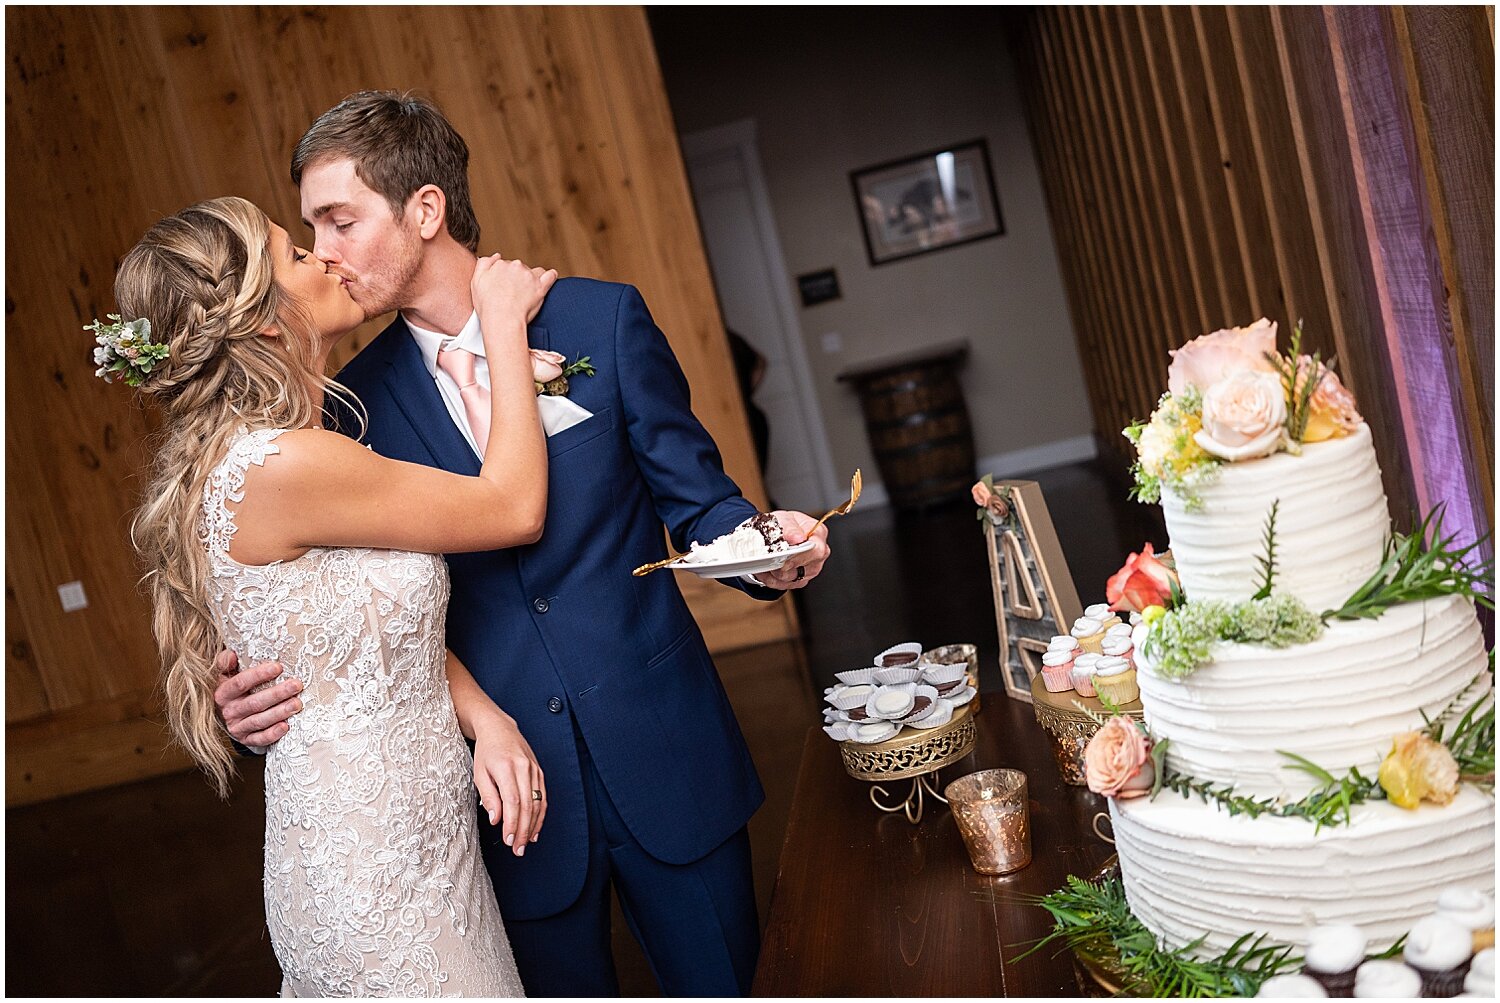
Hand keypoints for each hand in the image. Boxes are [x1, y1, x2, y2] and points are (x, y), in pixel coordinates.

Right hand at [212, 649, 302, 748]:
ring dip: (279, 712)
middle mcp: (228, 711)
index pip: (240, 682)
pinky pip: (259, 738)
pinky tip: (286, 726)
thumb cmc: (232, 689)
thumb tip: (231, 654)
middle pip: (254, 702)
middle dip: (277, 693)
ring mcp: (237, 727)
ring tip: (296, 704)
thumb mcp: (225, 674)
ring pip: (259, 720)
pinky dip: (272, 734)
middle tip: (296, 685)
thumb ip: (226, 662)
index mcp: (223, 693)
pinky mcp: (245, 739)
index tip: (278, 667)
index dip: (259, 675)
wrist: (225, 715)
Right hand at [471, 254, 556, 333]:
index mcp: (500, 264)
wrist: (502, 319)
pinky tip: (546, 282)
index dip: (504, 277)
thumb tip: (496, 256)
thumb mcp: (476, 281)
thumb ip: (484, 264)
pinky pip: (550, 276)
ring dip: (531, 280)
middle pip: (519, 269)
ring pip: (533, 272)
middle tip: (513, 294)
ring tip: (526, 294)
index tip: (504, 288)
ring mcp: (529, 275)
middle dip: (517, 279)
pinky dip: (550, 277)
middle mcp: (515, 266)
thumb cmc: (488, 305)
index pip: (505, 266)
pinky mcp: (541, 286)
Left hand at [472, 711, 546, 855]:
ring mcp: (534, 770)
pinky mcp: (539, 772)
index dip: (512, 824)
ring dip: (533, 826)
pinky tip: (534, 828)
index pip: (513, 802)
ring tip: (525, 843)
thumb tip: (496, 820)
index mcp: (506, 768)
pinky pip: (543, 796)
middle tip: (517, 849)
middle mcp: (524, 768)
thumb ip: (488, 797)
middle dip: (523, 830)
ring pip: (538, 802)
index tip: (508, 840)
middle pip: (528, 805)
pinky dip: (540, 814)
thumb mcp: (479, 773)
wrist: (499, 728)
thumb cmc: (486, 752)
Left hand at [752, 510, 830, 589]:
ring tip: (763, 562)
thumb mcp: (783, 519)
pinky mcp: (799, 580)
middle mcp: (818, 553)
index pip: (817, 550)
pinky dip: (770, 579)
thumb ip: (790, 527)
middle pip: (805, 568)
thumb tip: (798, 538)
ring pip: (792, 579)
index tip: (784, 555)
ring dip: (775, 572)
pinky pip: (783, 585)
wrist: (773, 535)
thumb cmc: (782, 525)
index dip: (800, 555)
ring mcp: (810, 569)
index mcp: (819, 534)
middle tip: (770, 559)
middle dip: (784, 565)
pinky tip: (764, 569)